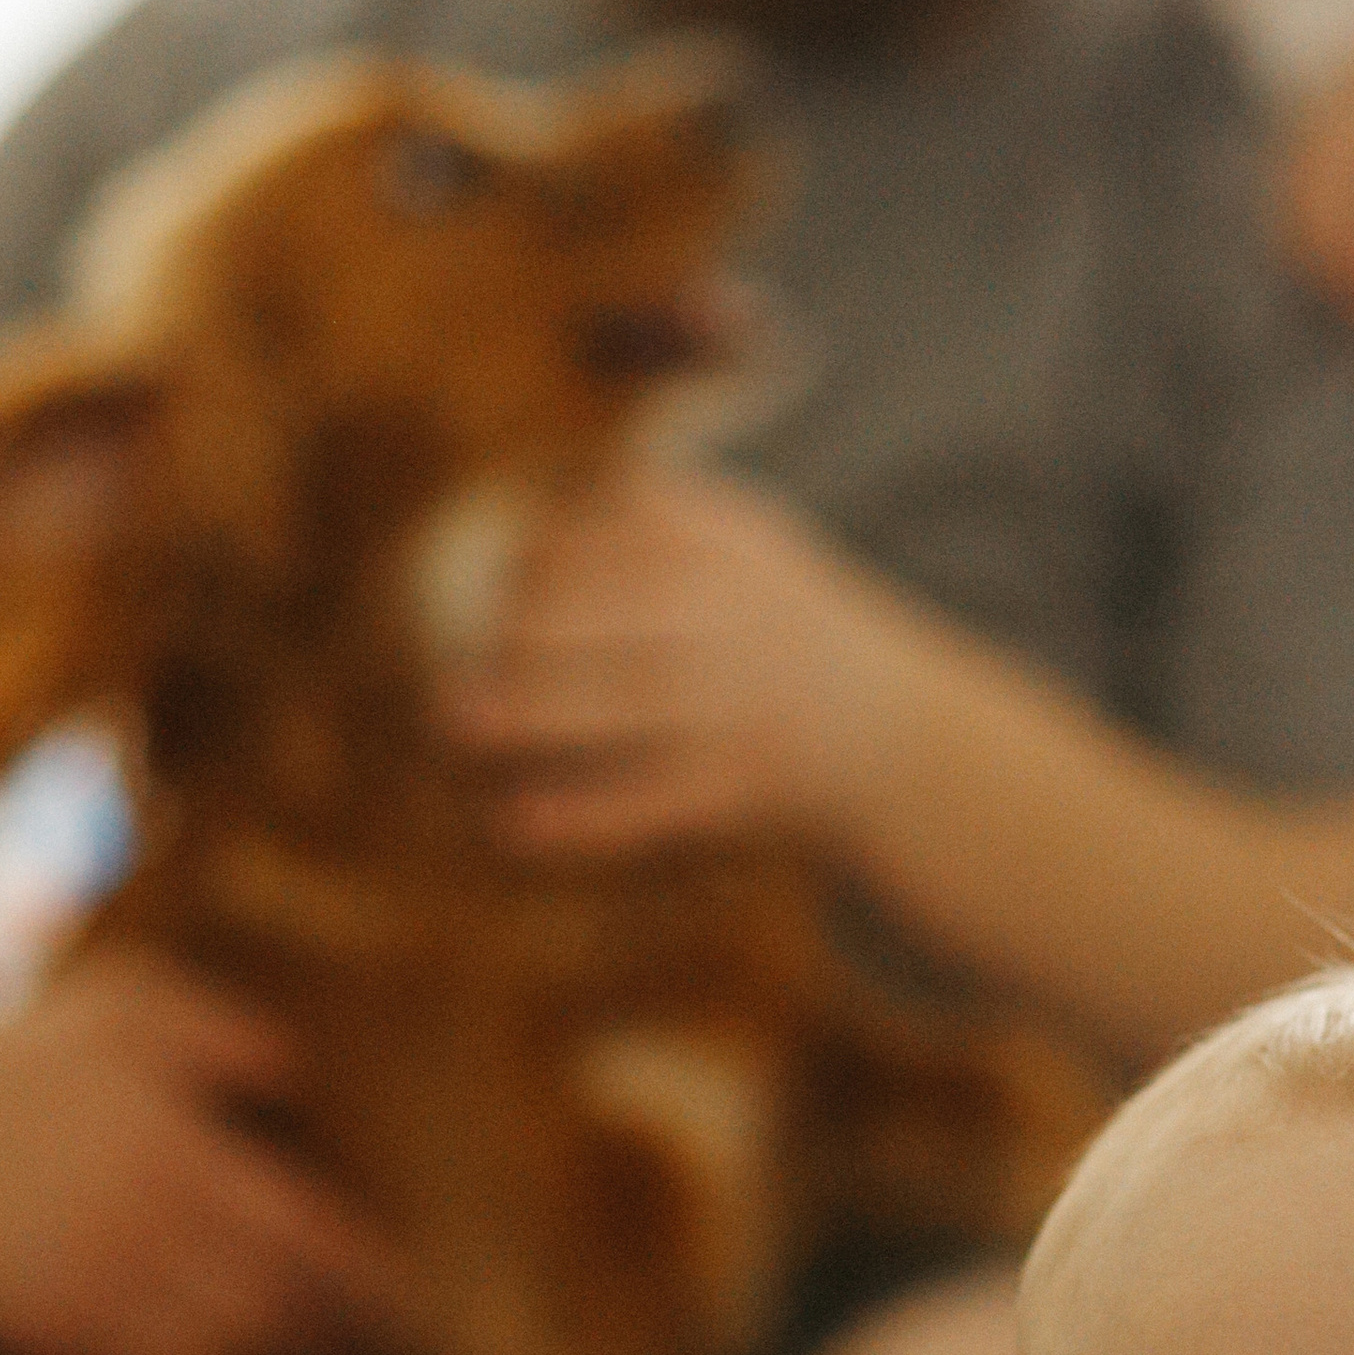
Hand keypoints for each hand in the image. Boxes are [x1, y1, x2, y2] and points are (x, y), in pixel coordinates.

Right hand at [0, 957, 401, 1354]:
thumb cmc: (24, 1049)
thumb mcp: (126, 1007)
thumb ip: (216, 1032)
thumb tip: (290, 1071)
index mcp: (180, 1153)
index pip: (301, 1235)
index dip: (358, 1277)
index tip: (395, 1300)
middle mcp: (141, 1225)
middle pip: (268, 1308)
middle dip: (326, 1339)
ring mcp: (85, 1281)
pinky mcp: (35, 1323)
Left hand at [438, 474, 917, 858]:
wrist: (899, 735)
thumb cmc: (784, 637)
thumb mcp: (741, 550)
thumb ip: (645, 530)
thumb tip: (514, 543)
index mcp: (724, 541)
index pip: (599, 535)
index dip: (532, 572)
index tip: (506, 605)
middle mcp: (735, 611)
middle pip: (599, 613)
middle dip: (516, 640)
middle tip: (457, 676)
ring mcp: (744, 697)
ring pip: (618, 701)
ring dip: (528, 716)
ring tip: (454, 726)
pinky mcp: (747, 782)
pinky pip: (650, 799)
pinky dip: (581, 817)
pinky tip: (519, 824)